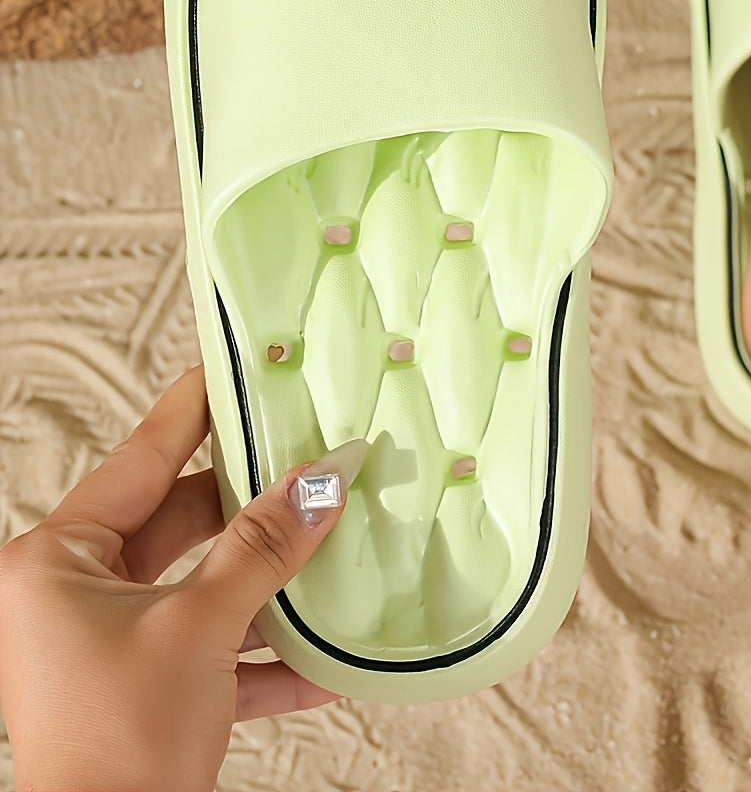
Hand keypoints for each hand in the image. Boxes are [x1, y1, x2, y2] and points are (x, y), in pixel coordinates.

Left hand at [0, 367, 353, 791]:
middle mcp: (71, 594)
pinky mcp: (140, 684)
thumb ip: (265, 548)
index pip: (140, 459)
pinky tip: (324, 659)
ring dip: (267, 580)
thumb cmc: (118, 746)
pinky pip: (210, 645)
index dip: (193, 410)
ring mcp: (105, 641)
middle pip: (179, 521)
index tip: (234, 367)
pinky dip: (262, 651)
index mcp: (56, 562)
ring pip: (202, 582)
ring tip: (330, 545)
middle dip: (252, 507)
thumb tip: (322, 481)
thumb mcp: (201, 628)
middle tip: (310, 463)